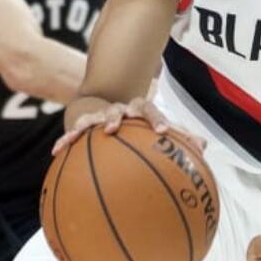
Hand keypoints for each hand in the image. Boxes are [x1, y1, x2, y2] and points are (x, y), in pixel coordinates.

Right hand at [52, 96, 203, 155]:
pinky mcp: (83, 124)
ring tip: (77, 135)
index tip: (163, 131)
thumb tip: (204, 147)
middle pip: (118, 108)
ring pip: (92, 118)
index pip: (150, 110)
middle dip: (116, 116)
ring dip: (86, 125)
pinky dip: (65, 140)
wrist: (112, 111)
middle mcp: (120, 110)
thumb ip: (180, 139)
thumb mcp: (159, 131)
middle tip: (113, 128)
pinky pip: (73, 133)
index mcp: (140, 110)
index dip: (157, 119)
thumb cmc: (141, 126)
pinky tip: (56, 151)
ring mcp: (100, 115)